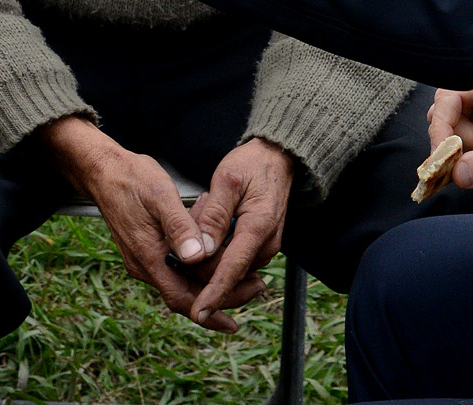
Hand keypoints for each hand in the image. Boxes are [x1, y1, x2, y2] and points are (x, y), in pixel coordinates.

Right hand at [40, 116, 231, 331]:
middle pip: (186, 294)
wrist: (103, 169)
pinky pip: (175, 268)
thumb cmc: (131, 178)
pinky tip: (215, 252)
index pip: (182, 299)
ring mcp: (144, 258)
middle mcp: (144, 265)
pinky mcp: (146, 249)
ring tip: (243, 271)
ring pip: (182, 281)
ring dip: (211, 279)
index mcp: (148, 257)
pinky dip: (198, 266)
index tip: (233, 323)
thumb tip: (197, 256)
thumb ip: (179, 227)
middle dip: (220, 295)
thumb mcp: (160, 196)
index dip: (209, 313)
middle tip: (254, 286)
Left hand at [183, 138, 292, 326]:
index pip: (232, 270)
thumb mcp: (228, 180)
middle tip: (193, 218)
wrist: (278, 158)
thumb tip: (201, 250)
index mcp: (258, 228)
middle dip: (201, 259)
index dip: (213, 294)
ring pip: (226, 268)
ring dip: (207, 252)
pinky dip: (216, 249)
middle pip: (226, 274)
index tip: (196, 314)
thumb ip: (214, 215)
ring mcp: (263, 248)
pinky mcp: (258, 247)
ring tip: (204, 209)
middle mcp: (265, 245)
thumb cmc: (252, 165)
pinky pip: (232, 259)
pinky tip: (210, 222)